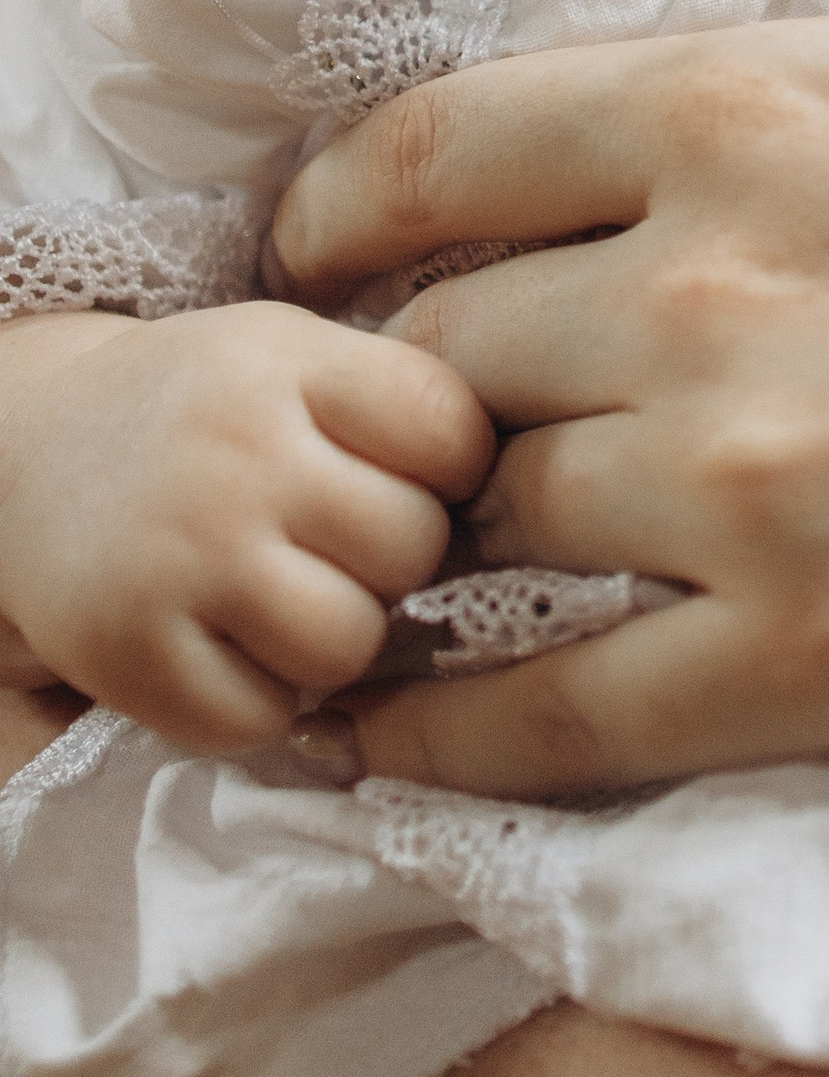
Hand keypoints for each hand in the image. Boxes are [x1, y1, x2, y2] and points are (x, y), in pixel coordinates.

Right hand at [0, 303, 489, 745]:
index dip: (454, 472)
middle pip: (409, 548)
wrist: (29, 451)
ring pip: (348, 644)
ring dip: (335, 641)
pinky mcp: (128, 652)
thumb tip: (531, 508)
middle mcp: (233, 453)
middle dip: (393, 563)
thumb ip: (399, 408)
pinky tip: (227, 648)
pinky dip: (258, 703)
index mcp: (287, 360)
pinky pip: (261, 719)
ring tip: (287, 600)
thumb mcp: (293, 356)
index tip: (411, 478)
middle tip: (336, 548)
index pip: (451, 432)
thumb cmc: (203, 411)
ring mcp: (178, 556)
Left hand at [269, 0, 828, 800]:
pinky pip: (536, 716)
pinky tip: (394, 732)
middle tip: (410, 415)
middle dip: (411, 377)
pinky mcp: (813, 662)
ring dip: (432, 537)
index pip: (434, 150)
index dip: (345, 209)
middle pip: (439, 347)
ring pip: (476, 518)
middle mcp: (707, 281)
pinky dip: (434, 729)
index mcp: (755, 96)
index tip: (325, 249)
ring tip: (421, 557)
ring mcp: (751, 481)